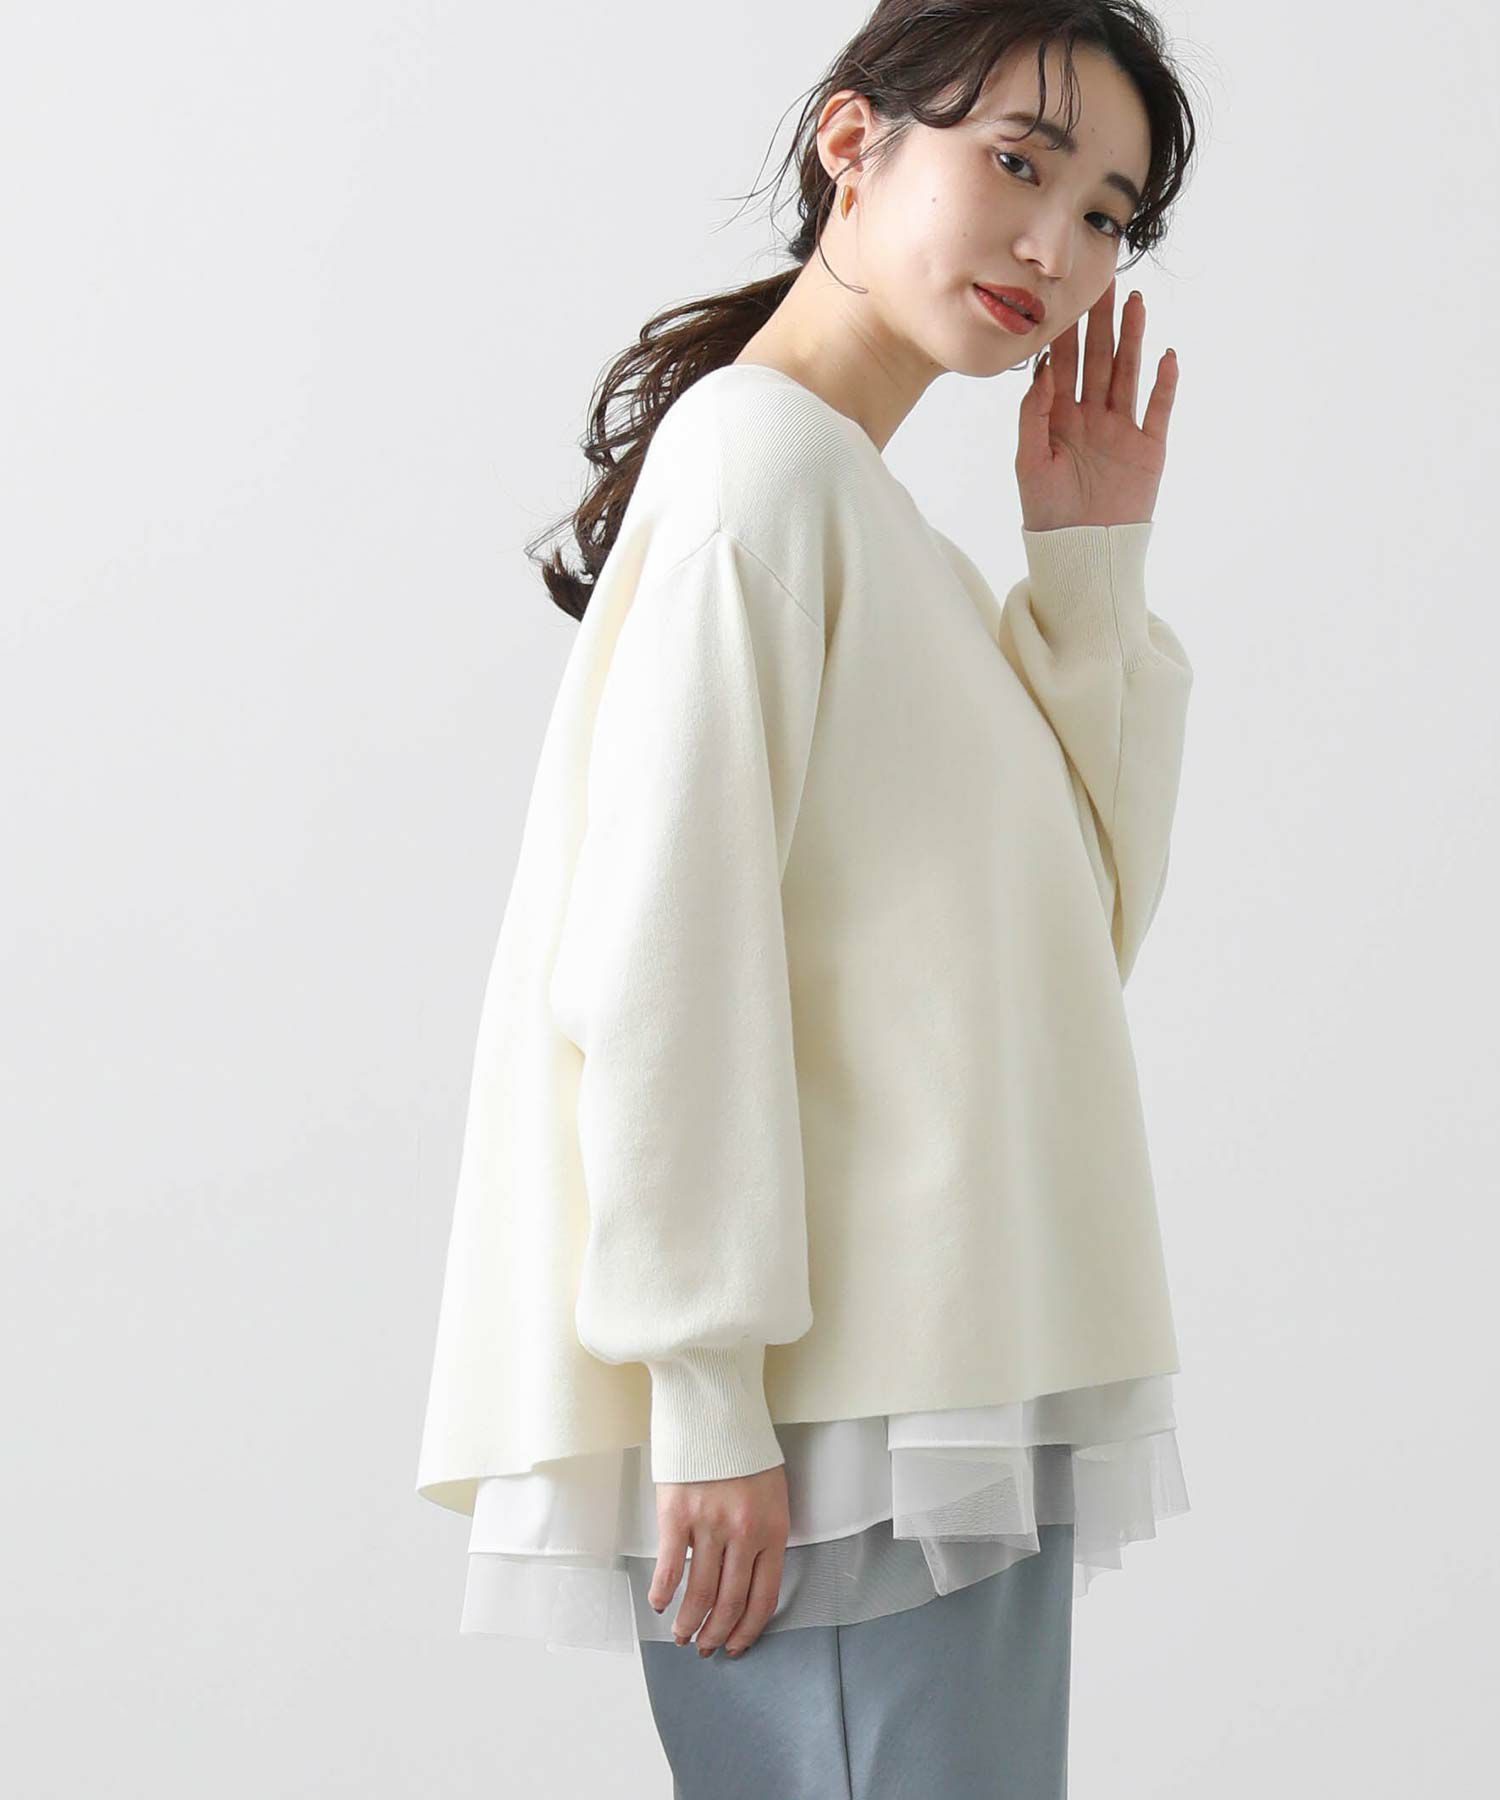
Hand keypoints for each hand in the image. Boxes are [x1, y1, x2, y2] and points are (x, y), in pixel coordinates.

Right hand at [650, 1463, 789, 1657]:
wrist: (717, 1411)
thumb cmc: (745, 1452)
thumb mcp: (772, 1494)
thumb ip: (764, 1536)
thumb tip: (749, 1580)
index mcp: (773, 1530)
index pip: (764, 1598)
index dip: (748, 1630)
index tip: (737, 1646)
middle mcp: (743, 1534)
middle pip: (730, 1603)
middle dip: (717, 1634)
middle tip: (705, 1647)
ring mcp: (709, 1526)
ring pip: (699, 1594)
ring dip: (688, 1622)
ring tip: (681, 1634)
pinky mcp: (677, 1516)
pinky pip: (669, 1568)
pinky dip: (662, 1593)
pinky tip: (659, 1604)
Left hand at [1016, 275, 1177, 531]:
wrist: (1081, 553)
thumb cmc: (1047, 514)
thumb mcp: (1029, 463)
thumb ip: (1033, 416)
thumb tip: (1041, 370)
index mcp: (1060, 418)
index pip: (1063, 365)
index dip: (1065, 332)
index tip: (1066, 296)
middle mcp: (1092, 417)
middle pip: (1099, 359)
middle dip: (1101, 322)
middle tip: (1105, 280)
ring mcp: (1122, 430)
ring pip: (1128, 375)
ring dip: (1133, 339)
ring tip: (1135, 303)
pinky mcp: (1148, 449)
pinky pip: (1158, 411)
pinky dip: (1164, 384)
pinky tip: (1166, 356)